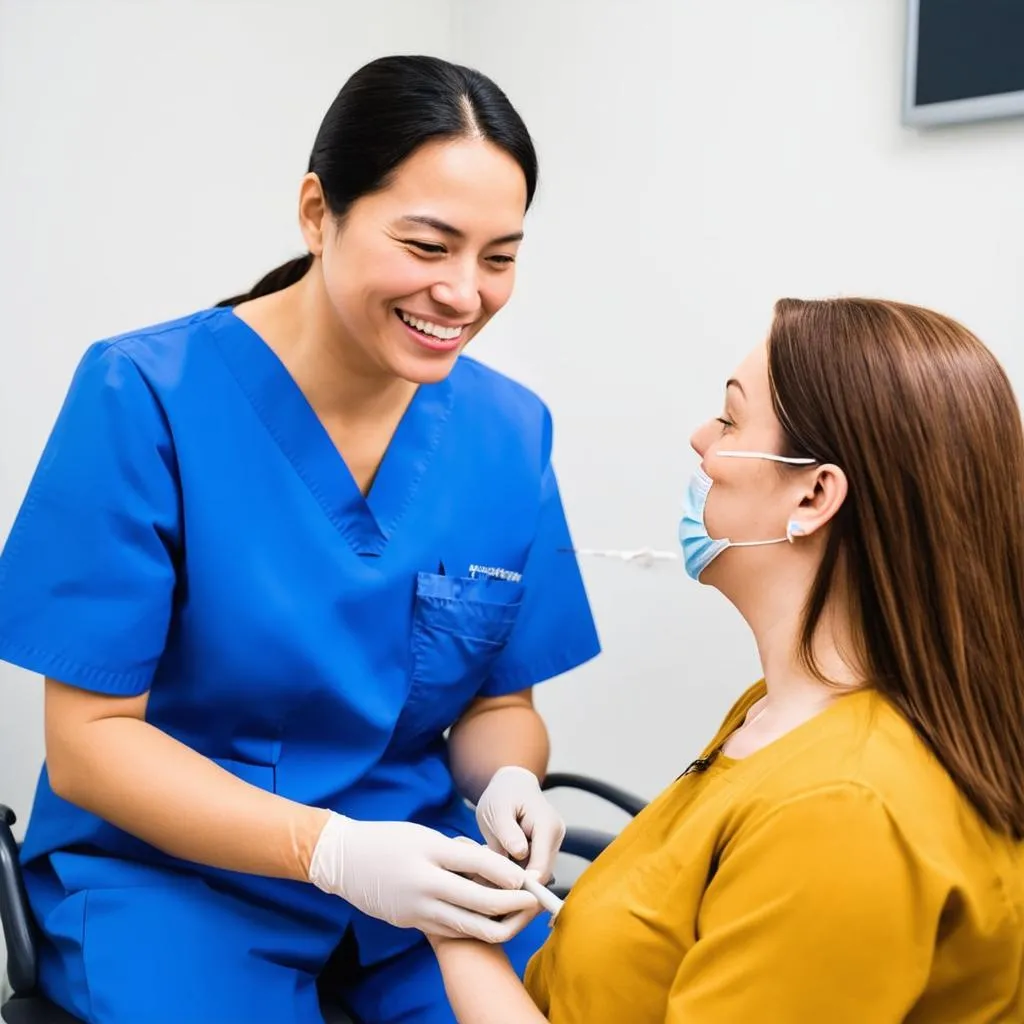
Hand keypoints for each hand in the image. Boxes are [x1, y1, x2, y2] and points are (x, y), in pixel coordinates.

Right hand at [308, 813, 538, 942]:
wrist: (344, 861)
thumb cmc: (388, 840)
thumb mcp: (425, 836)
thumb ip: (458, 853)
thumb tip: (496, 868)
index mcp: (429, 854)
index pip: (476, 865)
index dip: (507, 874)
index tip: (526, 877)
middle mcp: (424, 885)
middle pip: (479, 902)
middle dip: (512, 903)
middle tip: (533, 900)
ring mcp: (418, 910)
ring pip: (469, 925)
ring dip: (499, 922)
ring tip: (519, 913)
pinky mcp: (413, 924)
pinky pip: (453, 930)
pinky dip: (475, 926)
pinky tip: (490, 918)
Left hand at [475, 766, 565, 882]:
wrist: (512, 785)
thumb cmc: (503, 794)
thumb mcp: (497, 809)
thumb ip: (507, 831)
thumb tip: (520, 853)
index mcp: (547, 825)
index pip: (541, 866)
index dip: (523, 884)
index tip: (499, 892)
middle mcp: (555, 837)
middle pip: (540, 875)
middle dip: (516, 884)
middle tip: (487, 886)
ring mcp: (552, 845)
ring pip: (535, 876)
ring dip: (514, 878)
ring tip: (490, 870)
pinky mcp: (544, 851)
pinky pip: (530, 870)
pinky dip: (514, 872)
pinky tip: (498, 865)